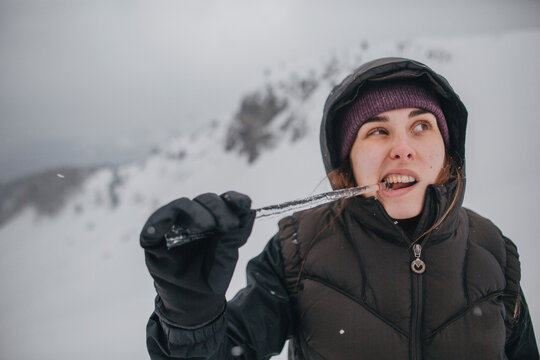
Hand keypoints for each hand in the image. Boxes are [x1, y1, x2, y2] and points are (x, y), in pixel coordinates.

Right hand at [140, 191, 254, 325]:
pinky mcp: (154, 236)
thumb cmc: (209, 279)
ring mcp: (174, 225)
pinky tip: (161, 230)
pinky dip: (158, 223)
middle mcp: (194, 218)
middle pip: (206, 200)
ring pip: (182, 205)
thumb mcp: (226, 261)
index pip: (225, 201)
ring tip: (204, 227)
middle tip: (227, 226)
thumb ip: (235, 238)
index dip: (235, 198)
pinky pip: (154, 224)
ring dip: (195, 213)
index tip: (244, 204)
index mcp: (215, 220)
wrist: (191, 304)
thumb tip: (250, 212)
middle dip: (218, 209)